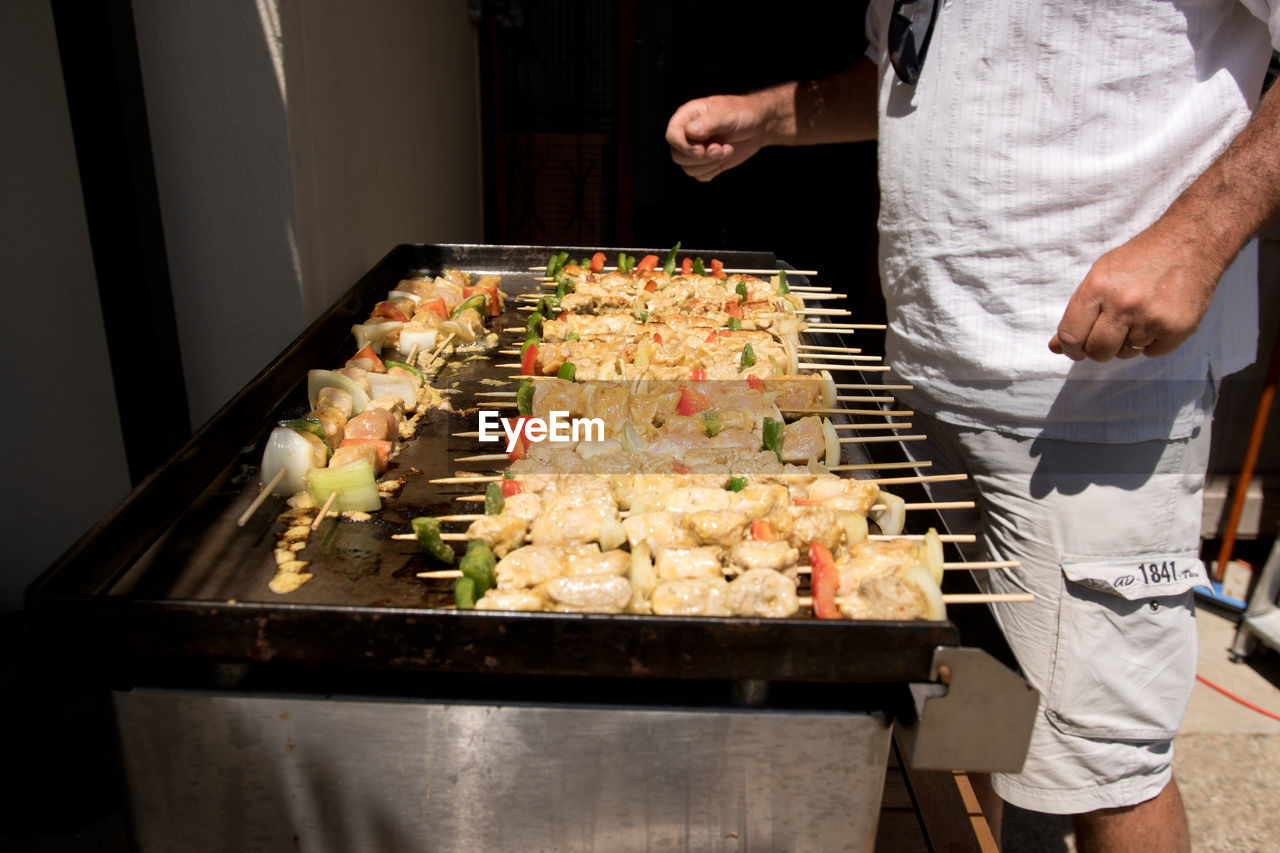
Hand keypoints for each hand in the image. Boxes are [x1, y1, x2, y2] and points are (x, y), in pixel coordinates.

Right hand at [665, 93, 780, 181]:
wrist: (756, 126)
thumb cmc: (741, 113)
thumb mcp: (726, 114)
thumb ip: (708, 123)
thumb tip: (691, 132)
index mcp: (687, 117)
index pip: (672, 135)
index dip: (684, 146)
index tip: (702, 148)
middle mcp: (687, 134)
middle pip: (677, 155)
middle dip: (700, 157)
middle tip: (719, 148)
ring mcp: (695, 150)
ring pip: (688, 168)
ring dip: (710, 163)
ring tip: (725, 149)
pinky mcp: (705, 163)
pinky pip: (700, 175)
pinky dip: (714, 170)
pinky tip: (725, 155)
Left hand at [1048, 224, 1221, 361]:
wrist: (1191, 242)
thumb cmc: (1140, 258)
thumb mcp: (1100, 275)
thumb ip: (1077, 311)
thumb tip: (1055, 347)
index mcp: (1098, 288)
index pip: (1071, 335)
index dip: (1070, 348)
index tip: (1076, 348)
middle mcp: (1124, 304)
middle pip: (1097, 351)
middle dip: (1097, 350)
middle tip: (1107, 336)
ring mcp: (1153, 318)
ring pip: (1126, 353)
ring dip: (1128, 342)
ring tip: (1138, 317)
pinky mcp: (1178, 328)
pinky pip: (1153, 353)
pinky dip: (1152, 342)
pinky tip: (1157, 319)